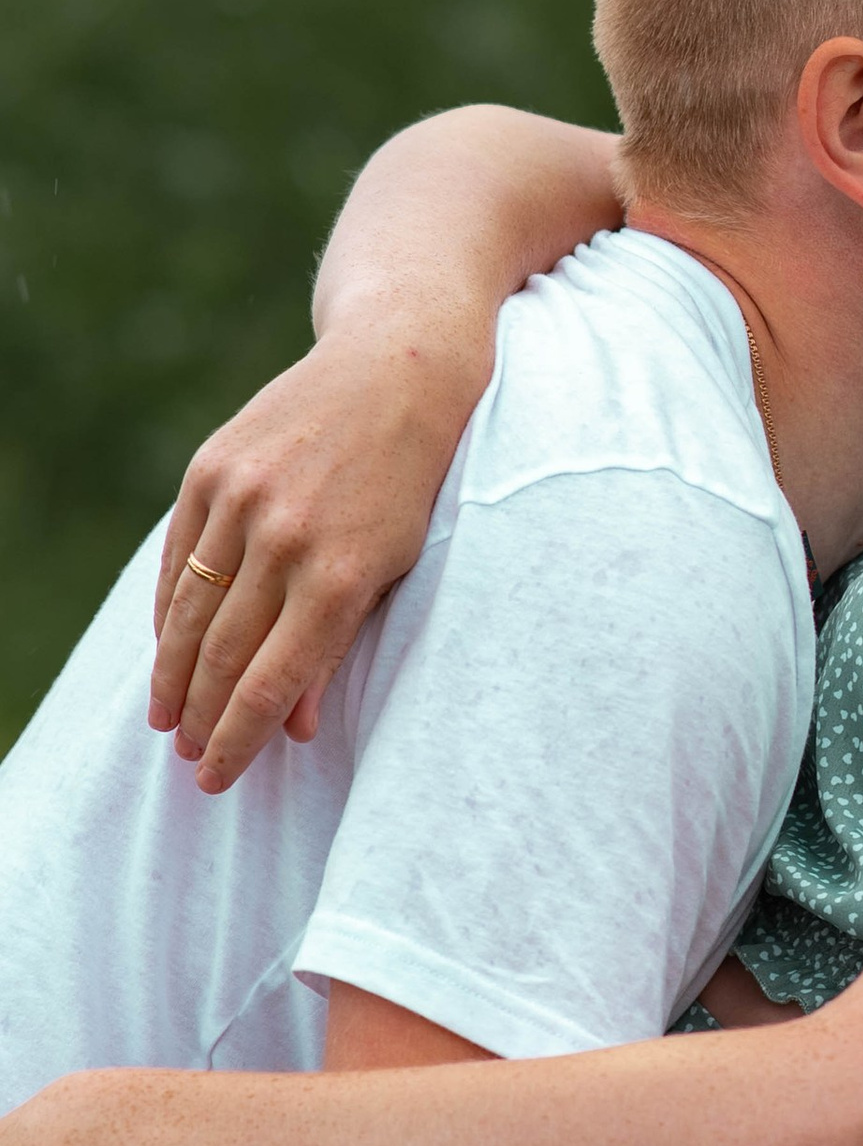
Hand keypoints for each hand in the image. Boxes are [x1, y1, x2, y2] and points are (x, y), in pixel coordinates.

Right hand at [151, 327, 486, 791]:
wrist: (399, 366)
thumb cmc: (414, 482)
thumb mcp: (397, 567)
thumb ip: (339, 646)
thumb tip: (294, 727)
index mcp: (344, 574)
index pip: (273, 683)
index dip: (239, 741)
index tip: (216, 779)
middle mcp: (287, 538)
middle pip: (225, 655)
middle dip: (202, 717)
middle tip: (188, 756)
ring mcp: (243, 498)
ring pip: (191, 610)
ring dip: (173, 673)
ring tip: (165, 717)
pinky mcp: (212, 467)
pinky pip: (178, 555)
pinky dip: (169, 608)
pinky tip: (168, 646)